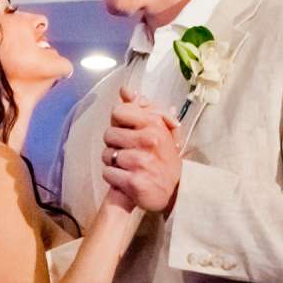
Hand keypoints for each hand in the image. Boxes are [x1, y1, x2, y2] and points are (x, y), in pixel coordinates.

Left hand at [101, 87, 181, 213]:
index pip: (118, 112)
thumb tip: (124, 90)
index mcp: (154, 124)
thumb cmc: (163, 157)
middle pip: (108, 134)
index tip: (128, 132)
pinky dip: (113, 177)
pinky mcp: (134, 182)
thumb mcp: (159, 129)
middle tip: (128, 152)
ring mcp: (141, 162)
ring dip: (112, 162)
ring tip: (127, 166)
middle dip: (114, 144)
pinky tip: (125, 178)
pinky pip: (108, 173)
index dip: (119, 123)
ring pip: (106, 155)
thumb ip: (141, 108)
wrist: (176, 192)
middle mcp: (149, 141)